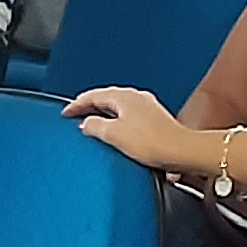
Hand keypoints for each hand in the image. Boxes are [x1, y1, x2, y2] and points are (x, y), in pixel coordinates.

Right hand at [61, 87, 209, 174]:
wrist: (181, 151)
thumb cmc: (153, 142)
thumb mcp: (114, 134)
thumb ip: (95, 126)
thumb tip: (86, 123)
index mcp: (124, 96)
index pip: (93, 95)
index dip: (76, 104)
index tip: (66, 112)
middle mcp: (136, 97)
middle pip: (106, 98)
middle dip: (89, 106)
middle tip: (75, 115)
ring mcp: (147, 107)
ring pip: (118, 106)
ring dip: (103, 114)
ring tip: (92, 124)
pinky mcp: (154, 119)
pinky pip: (128, 115)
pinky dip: (116, 120)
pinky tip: (116, 132)